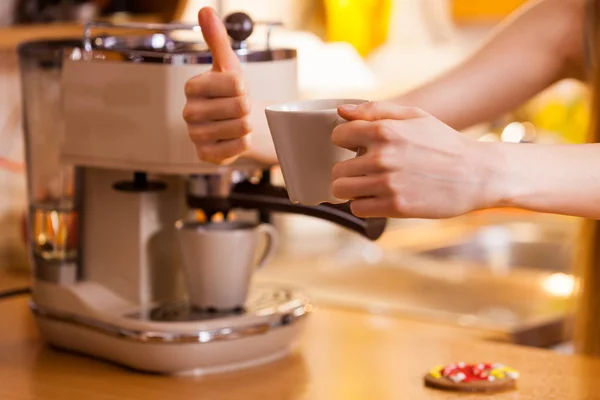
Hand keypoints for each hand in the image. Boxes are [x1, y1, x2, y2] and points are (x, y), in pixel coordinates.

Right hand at [183, 7, 250, 164]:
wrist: (236, 123)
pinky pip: (237, 148)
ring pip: (239, 127)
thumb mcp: (228, 65)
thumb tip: (205, 11)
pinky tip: (236, 138)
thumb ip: (217, 39)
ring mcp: (195, 135)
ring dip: (247, 125)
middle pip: (239, 107)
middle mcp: (189, 112)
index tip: (237, 89)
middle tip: (240, 109)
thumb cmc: (231, 94)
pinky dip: (244, 143)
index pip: (233, 83)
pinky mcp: (205, 155)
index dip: (244, 87)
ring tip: (238, 122)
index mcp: (192, 87)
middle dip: (247, 108)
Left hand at [331, 102, 501, 218]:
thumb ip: (375, 111)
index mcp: (384, 131)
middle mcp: (382, 157)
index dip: (345, 142)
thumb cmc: (445, 143)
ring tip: (368, 186)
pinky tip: (378, 198)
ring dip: (351, 189)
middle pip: (337, 169)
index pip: (338, 136)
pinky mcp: (395, 206)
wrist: (478, 174)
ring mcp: (387, 183)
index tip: (356, 148)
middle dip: (348, 170)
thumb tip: (341, 111)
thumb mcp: (415, 116)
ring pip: (342, 190)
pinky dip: (364, 205)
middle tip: (364, 172)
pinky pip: (358, 208)